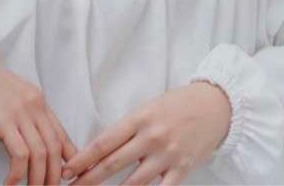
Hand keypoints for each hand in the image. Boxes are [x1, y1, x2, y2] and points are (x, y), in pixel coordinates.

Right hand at [0, 44, 78, 184]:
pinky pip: (19, 154)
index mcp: (39, 100)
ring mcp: (20, 112)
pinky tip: (9, 184)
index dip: (67, 160)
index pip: (61, 134)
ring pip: (40, 154)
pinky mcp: (4, 120)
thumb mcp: (13, 96)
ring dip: (38, 180)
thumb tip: (31, 139)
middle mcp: (35, 106)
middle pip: (54, 148)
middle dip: (54, 176)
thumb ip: (26, 113)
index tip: (65, 177)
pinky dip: (17, 174)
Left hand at [60, 81, 231, 184]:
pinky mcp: (183, 169)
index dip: (84, 158)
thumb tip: (104, 150)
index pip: (104, 141)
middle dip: (89, 178)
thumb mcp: (149, 108)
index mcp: (139, 118)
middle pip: (113, 163)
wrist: (215, 105)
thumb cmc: (177, 105)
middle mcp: (151, 136)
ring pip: (133, 183)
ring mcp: (167, 155)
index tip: (68, 168)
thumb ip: (129, 128)